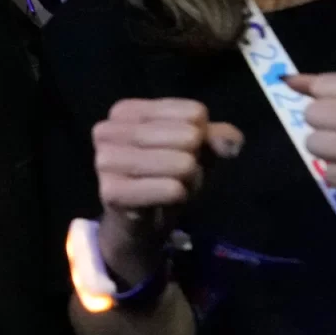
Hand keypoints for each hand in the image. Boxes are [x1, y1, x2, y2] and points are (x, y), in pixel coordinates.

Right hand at [92, 98, 240, 284]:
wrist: (140, 223)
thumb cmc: (167, 176)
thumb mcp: (198, 151)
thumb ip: (218, 138)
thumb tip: (230, 142)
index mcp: (126, 111)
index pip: (194, 113)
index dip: (201, 138)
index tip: (180, 152)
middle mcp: (107, 129)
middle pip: (189, 136)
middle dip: (195, 161)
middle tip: (176, 175)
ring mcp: (104, 160)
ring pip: (181, 163)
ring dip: (189, 181)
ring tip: (171, 187)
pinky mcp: (111, 191)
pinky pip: (171, 189)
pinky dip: (179, 196)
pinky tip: (163, 200)